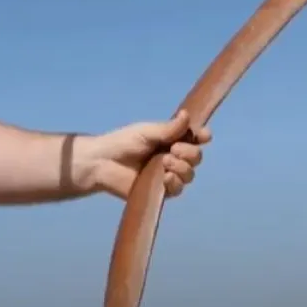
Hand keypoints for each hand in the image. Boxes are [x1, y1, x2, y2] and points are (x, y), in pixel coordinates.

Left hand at [76, 110, 210, 199]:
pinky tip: (166, 178)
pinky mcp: (160, 191)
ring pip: (190, 174)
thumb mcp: (146, 132)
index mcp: (171, 140)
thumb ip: (168, 128)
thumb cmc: (122, 142)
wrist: (102, 162)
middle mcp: (173, 157)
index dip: (202, 137)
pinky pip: (177, 189)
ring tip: (165, 162)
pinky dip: (175, 182)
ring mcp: (168, 175)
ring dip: (182, 168)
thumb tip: (187, 115)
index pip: (194, 139)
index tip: (204, 135)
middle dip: (190, 153)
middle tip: (173, 149)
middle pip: (196, 157)